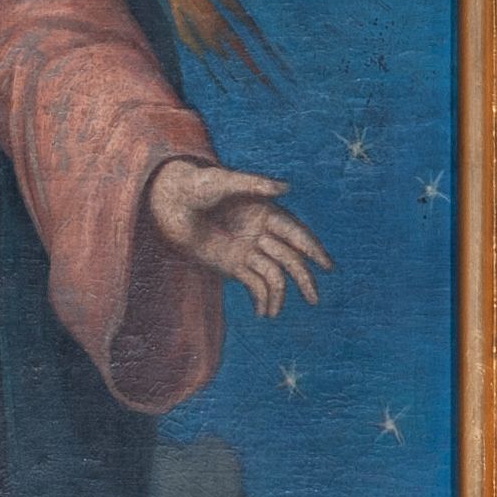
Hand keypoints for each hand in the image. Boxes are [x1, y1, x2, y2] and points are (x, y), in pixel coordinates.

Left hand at [149, 159, 327, 318]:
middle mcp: (261, 233)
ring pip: (273, 275)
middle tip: (314, 298)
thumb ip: (255, 184)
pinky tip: (262, 313)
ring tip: (273, 313)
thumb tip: (287, 187)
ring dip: (278, 295)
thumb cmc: (197, 186)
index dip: (312, 248)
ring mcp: (248, 250)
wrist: (169, 203)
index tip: (326, 265)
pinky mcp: (233, 265)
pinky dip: (261, 299)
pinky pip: (254, 284)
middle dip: (303, 278)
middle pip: (290, 258)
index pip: (295, 233)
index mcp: (266, 212)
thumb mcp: (224, 183)